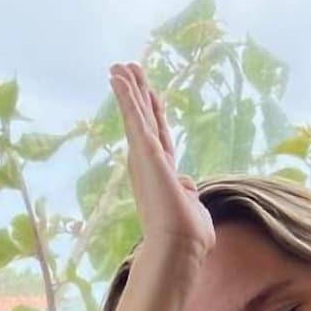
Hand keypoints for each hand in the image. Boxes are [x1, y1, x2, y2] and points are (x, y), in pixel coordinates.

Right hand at [110, 63, 215, 260]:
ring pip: (136, 114)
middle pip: (143, 119)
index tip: (150, 93)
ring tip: (120, 65)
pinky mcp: (144, 151)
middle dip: (137, 93)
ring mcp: (144, 156)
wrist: (178, 245)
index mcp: (161, 172)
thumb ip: (188, 192)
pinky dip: (126, 96)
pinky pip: (133, 116)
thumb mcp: (191, 207)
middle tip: (128, 69)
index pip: (159, 135)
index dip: (154, 113)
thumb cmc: (187, 235)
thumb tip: (188, 185)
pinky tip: (118, 77)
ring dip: (128, 88)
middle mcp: (148, 162)